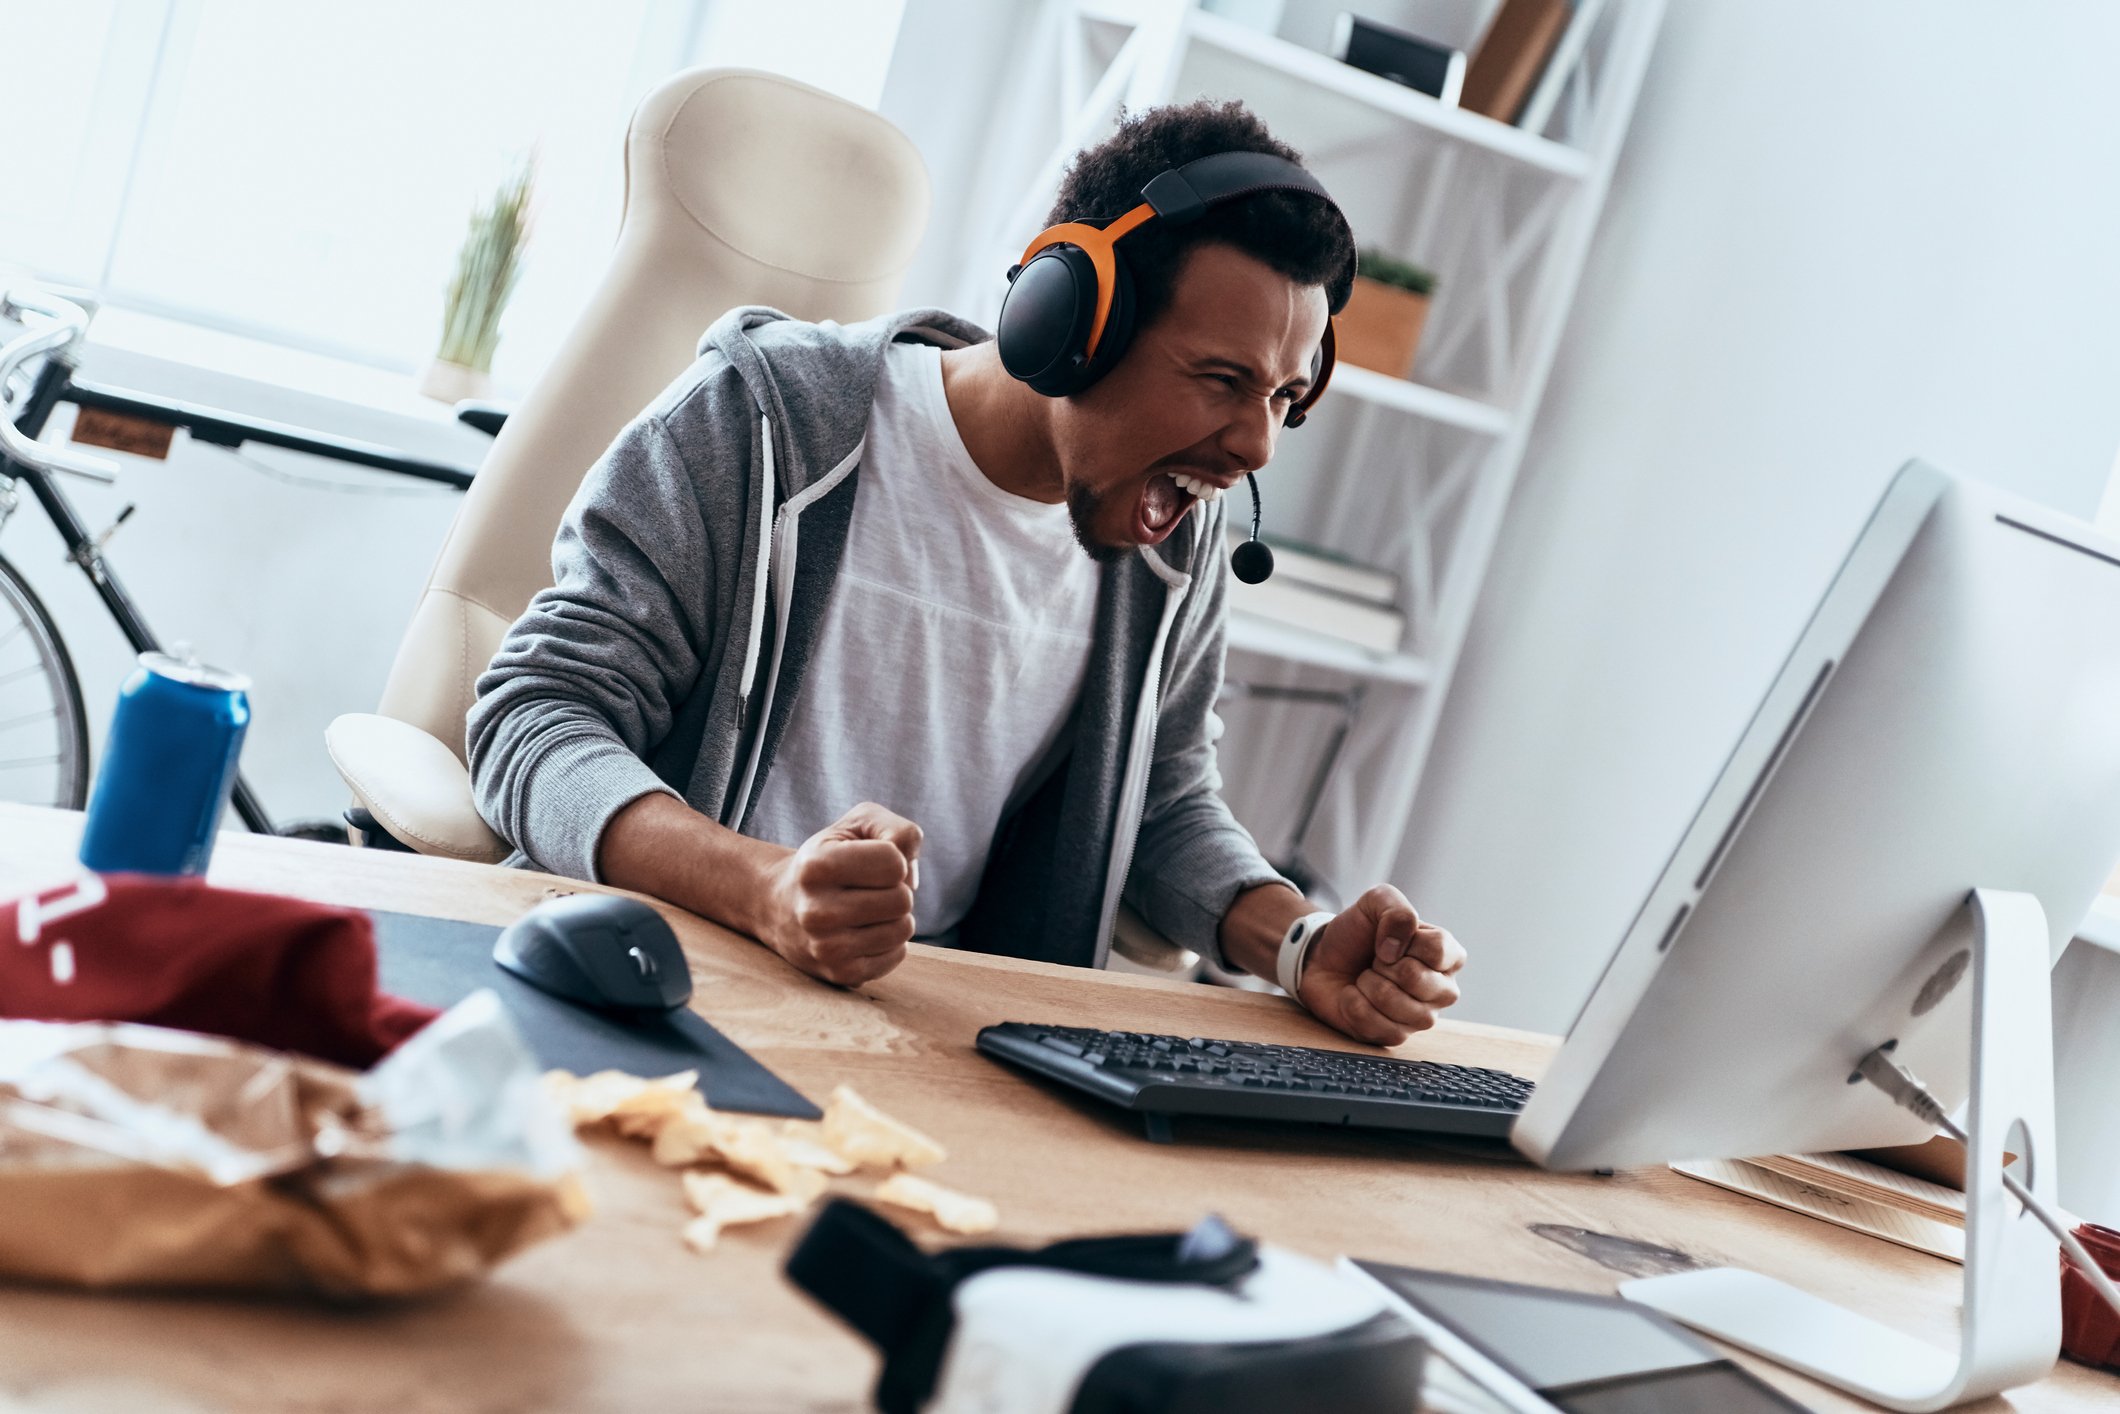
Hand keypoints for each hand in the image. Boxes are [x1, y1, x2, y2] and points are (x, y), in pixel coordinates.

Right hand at [759, 802, 921, 986]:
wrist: (779, 905)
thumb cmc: (830, 857)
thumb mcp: (859, 825)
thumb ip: (899, 831)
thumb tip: (911, 877)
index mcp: (816, 867)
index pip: (895, 863)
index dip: (893, 859)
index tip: (868, 862)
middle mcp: (815, 911)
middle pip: (903, 899)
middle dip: (895, 889)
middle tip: (868, 889)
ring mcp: (826, 948)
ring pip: (904, 928)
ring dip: (894, 916)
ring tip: (866, 910)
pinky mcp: (840, 974)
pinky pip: (898, 954)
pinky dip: (890, 941)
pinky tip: (863, 932)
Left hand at [1296, 885, 1465, 1046]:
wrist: (1323, 959)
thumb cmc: (1358, 932)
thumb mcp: (1378, 902)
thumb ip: (1396, 911)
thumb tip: (1395, 948)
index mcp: (1448, 956)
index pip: (1438, 949)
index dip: (1405, 941)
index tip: (1388, 940)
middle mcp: (1442, 990)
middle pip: (1417, 979)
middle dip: (1383, 965)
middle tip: (1376, 961)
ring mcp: (1421, 1017)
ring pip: (1396, 1006)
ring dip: (1367, 985)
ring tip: (1365, 978)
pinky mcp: (1395, 1036)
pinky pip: (1375, 1025)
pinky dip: (1354, 1005)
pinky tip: (1353, 996)